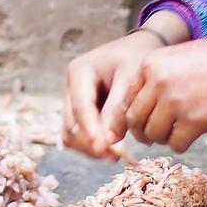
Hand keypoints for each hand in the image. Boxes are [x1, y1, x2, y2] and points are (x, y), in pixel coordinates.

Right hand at [61, 13, 187, 158]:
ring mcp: (72, 101)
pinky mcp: (79, 112)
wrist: (136, 49)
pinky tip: (112, 149)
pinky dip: (92, 145)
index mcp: (79, 71)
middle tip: (116, 156)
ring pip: (71, 134)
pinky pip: (79, 135)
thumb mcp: (130, 76)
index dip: (92, 131)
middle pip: (71, 125)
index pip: (81, 107)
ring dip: (90, 148)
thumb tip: (111, 141)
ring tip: (116, 155)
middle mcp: (69, 87)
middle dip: (91, 143)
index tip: (106, 149)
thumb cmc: (136, 57)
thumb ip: (119, 107)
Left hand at [120, 34, 206, 152]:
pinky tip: (190, 136)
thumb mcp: (178, 56)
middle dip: (142, 132)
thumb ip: (157, 76)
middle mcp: (158, 83)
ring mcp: (175, 103)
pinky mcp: (194, 121)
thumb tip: (142, 106)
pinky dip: (181, 144)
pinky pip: (176, 144)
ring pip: (153, 135)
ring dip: (163, 138)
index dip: (132, 115)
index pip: (127, 98)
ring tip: (175, 133)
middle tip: (152, 136)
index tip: (139, 123)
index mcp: (151, 64)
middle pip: (135, 119)